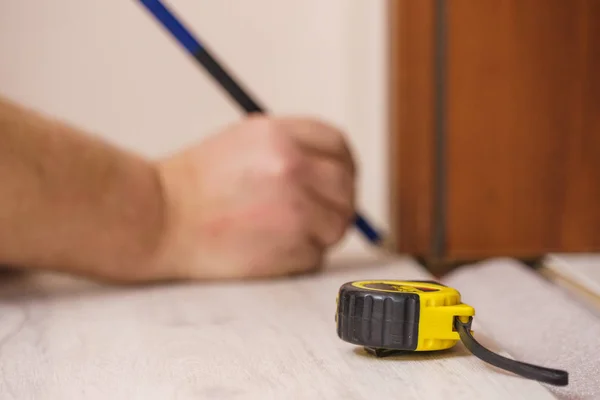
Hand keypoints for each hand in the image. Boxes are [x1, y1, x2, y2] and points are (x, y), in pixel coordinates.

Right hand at [153, 115, 355, 279]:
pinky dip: (300, 257)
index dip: (341, 165)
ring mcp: (295, 209)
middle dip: (334, 201)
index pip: (338, 145)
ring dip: (318, 232)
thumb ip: (291, 149)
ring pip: (337, 224)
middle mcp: (292, 166)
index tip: (336, 180)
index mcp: (280, 135)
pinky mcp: (292, 248)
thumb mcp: (244, 143)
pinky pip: (317, 255)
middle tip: (314, 213)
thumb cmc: (193, 185)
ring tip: (282, 232)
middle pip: (345, 186)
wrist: (158, 220)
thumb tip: (333, 171)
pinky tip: (268, 249)